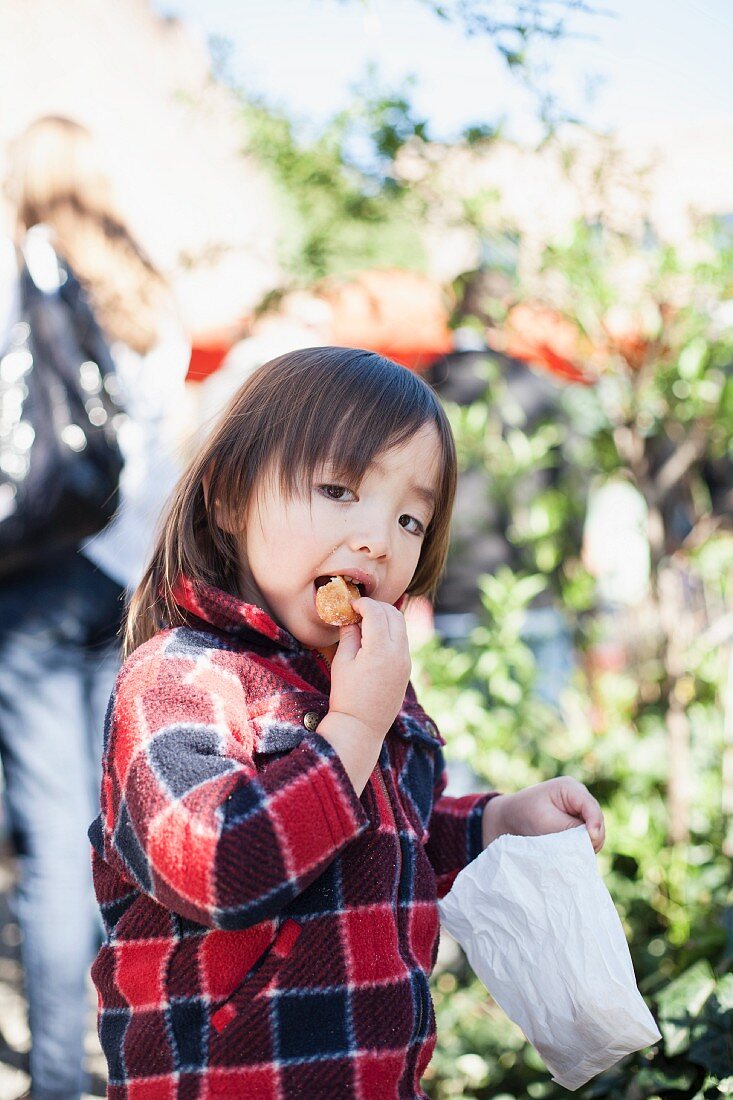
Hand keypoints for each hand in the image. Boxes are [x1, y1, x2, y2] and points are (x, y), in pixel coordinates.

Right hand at [316, 598, 410, 794]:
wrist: (362, 726)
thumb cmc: (347, 695)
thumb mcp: (343, 662)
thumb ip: (349, 635)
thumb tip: (352, 617)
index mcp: (380, 649)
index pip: (376, 612)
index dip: (363, 603)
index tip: (351, 605)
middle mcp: (398, 653)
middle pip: (394, 614)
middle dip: (376, 607)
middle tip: (359, 610)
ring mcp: (406, 661)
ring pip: (401, 625)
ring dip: (386, 617)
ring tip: (366, 622)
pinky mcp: (407, 668)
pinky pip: (402, 640)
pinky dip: (391, 631)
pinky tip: (375, 637)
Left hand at [482, 777, 604, 852]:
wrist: (511, 817)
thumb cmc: (525, 814)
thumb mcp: (546, 821)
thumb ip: (570, 829)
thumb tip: (592, 840)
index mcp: (570, 788)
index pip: (590, 806)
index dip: (594, 824)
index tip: (591, 840)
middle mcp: (579, 797)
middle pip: (597, 820)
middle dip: (591, 837)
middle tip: (579, 852)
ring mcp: (580, 810)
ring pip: (595, 830)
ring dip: (586, 843)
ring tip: (571, 852)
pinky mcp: (578, 822)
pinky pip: (588, 837)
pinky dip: (582, 845)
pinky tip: (571, 851)